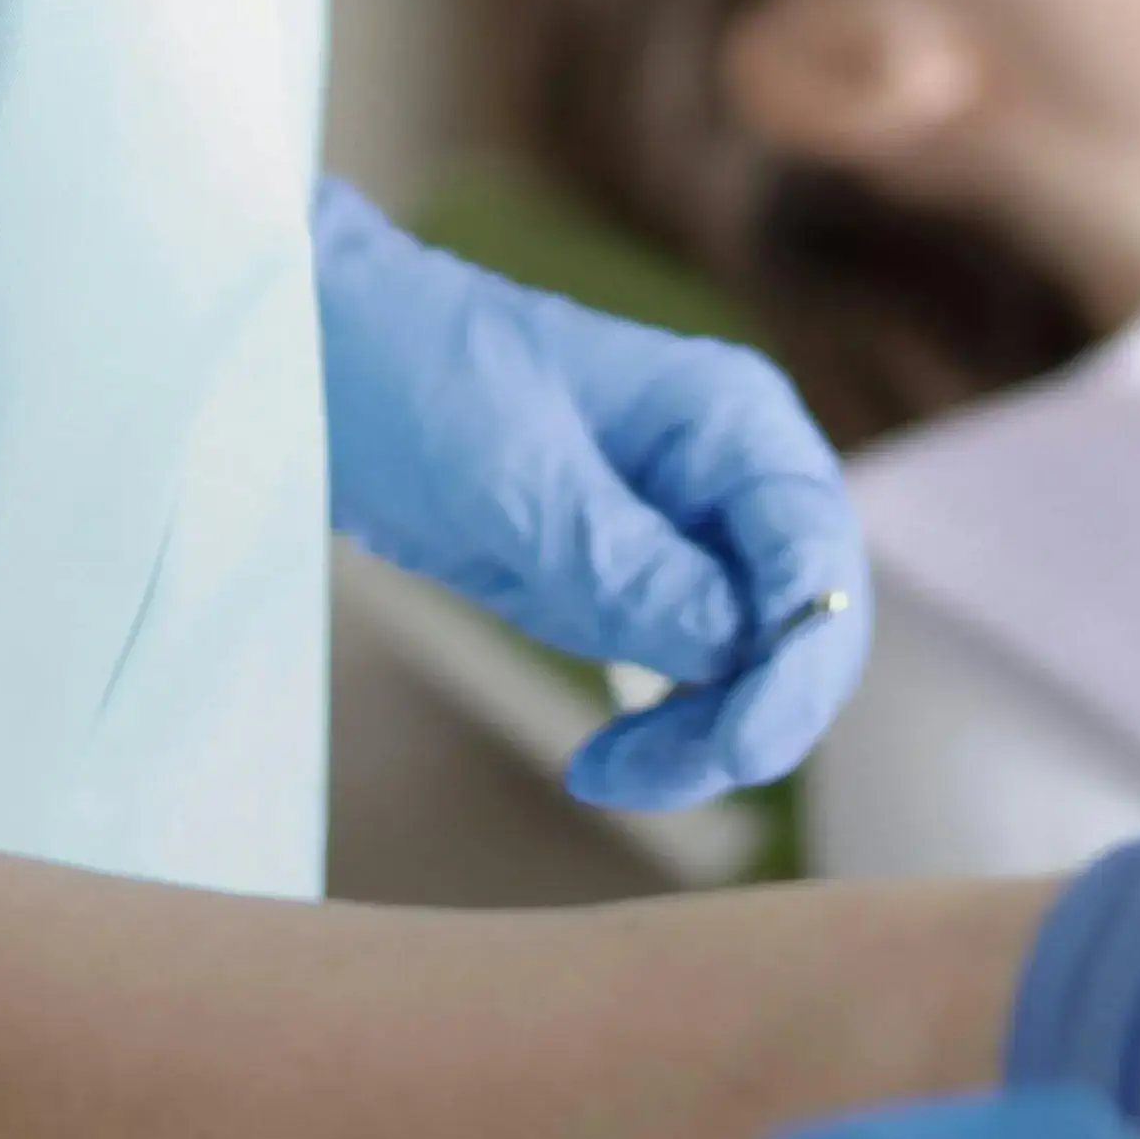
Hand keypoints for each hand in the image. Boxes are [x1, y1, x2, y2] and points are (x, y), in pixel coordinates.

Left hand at [309, 184, 867, 807]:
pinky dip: (670, 730)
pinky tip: (608, 758)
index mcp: (731, 420)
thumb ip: (625, 566)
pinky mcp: (639, 583)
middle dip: (751, 713)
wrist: (326, 364)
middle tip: (645, 775)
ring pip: (756, 666)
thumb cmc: (416, 379)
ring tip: (605, 773)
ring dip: (704, 738)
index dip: (800, 657)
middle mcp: (734, 478)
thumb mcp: (515, 479)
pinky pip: (694, 675)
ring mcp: (691, 535)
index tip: (742, 746)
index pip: (813, 550)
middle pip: (806, 621)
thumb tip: (733, 650)